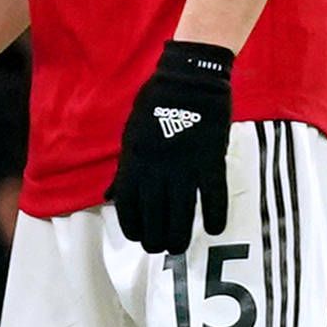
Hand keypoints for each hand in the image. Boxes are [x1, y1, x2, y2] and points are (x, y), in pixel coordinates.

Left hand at [107, 40, 229, 256]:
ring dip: (179, 236)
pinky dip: (214, 215)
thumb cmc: (156, 105)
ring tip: (179, 248)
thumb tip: (112, 195)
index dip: (131, 227)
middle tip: (160, 248)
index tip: (138, 236)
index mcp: (134, 162)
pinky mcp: (210, 161)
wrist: (189, 79)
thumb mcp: (130, 135)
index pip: (128, 206)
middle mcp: (156, 170)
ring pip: (181, 213)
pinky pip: (213, 195)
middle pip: (154, 216)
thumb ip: (124, 168)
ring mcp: (184, 167)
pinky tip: (213, 229)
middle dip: (155, 239)